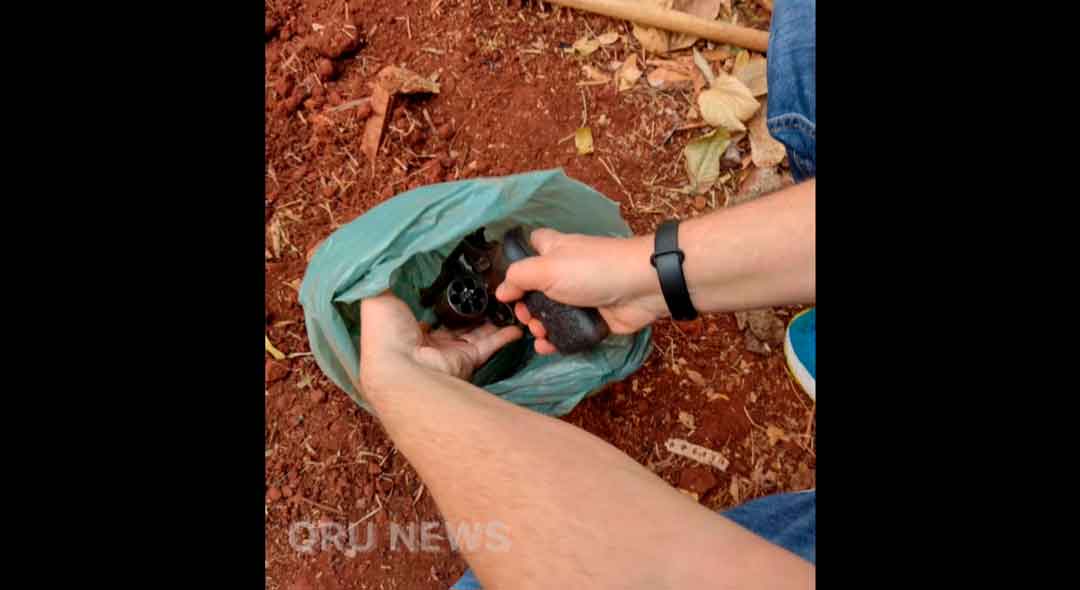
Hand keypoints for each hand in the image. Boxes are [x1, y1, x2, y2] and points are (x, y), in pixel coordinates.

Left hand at [359, 292, 522, 394]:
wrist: (402, 366)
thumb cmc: (387, 332)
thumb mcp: (378, 298)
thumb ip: (385, 283)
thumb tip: (390, 265)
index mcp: (409, 325)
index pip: (431, 308)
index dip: (444, 294)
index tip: (460, 277)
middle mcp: (431, 340)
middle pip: (456, 319)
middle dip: (471, 304)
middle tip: (487, 283)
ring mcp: (451, 351)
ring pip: (477, 331)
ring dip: (491, 316)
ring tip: (505, 296)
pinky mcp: (468, 359)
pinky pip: (490, 344)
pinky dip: (505, 335)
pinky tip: (516, 322)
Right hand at [494, 228, 667, 354]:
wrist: (641, 287)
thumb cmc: (590, 270)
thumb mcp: (546, 268)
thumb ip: (518, 277)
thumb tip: (501, 291)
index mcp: (554, 250)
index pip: (531, 248)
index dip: (518, 264)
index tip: (511, 285)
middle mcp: (565, 271)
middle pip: (536, 289)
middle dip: (526, 306)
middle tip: (526, 317)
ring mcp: (580, 296)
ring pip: (550, 313)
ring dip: (539, 326)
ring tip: (539, 333)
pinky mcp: (593, 318)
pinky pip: (568, 331)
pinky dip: (556, 340)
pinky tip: (546, 347)